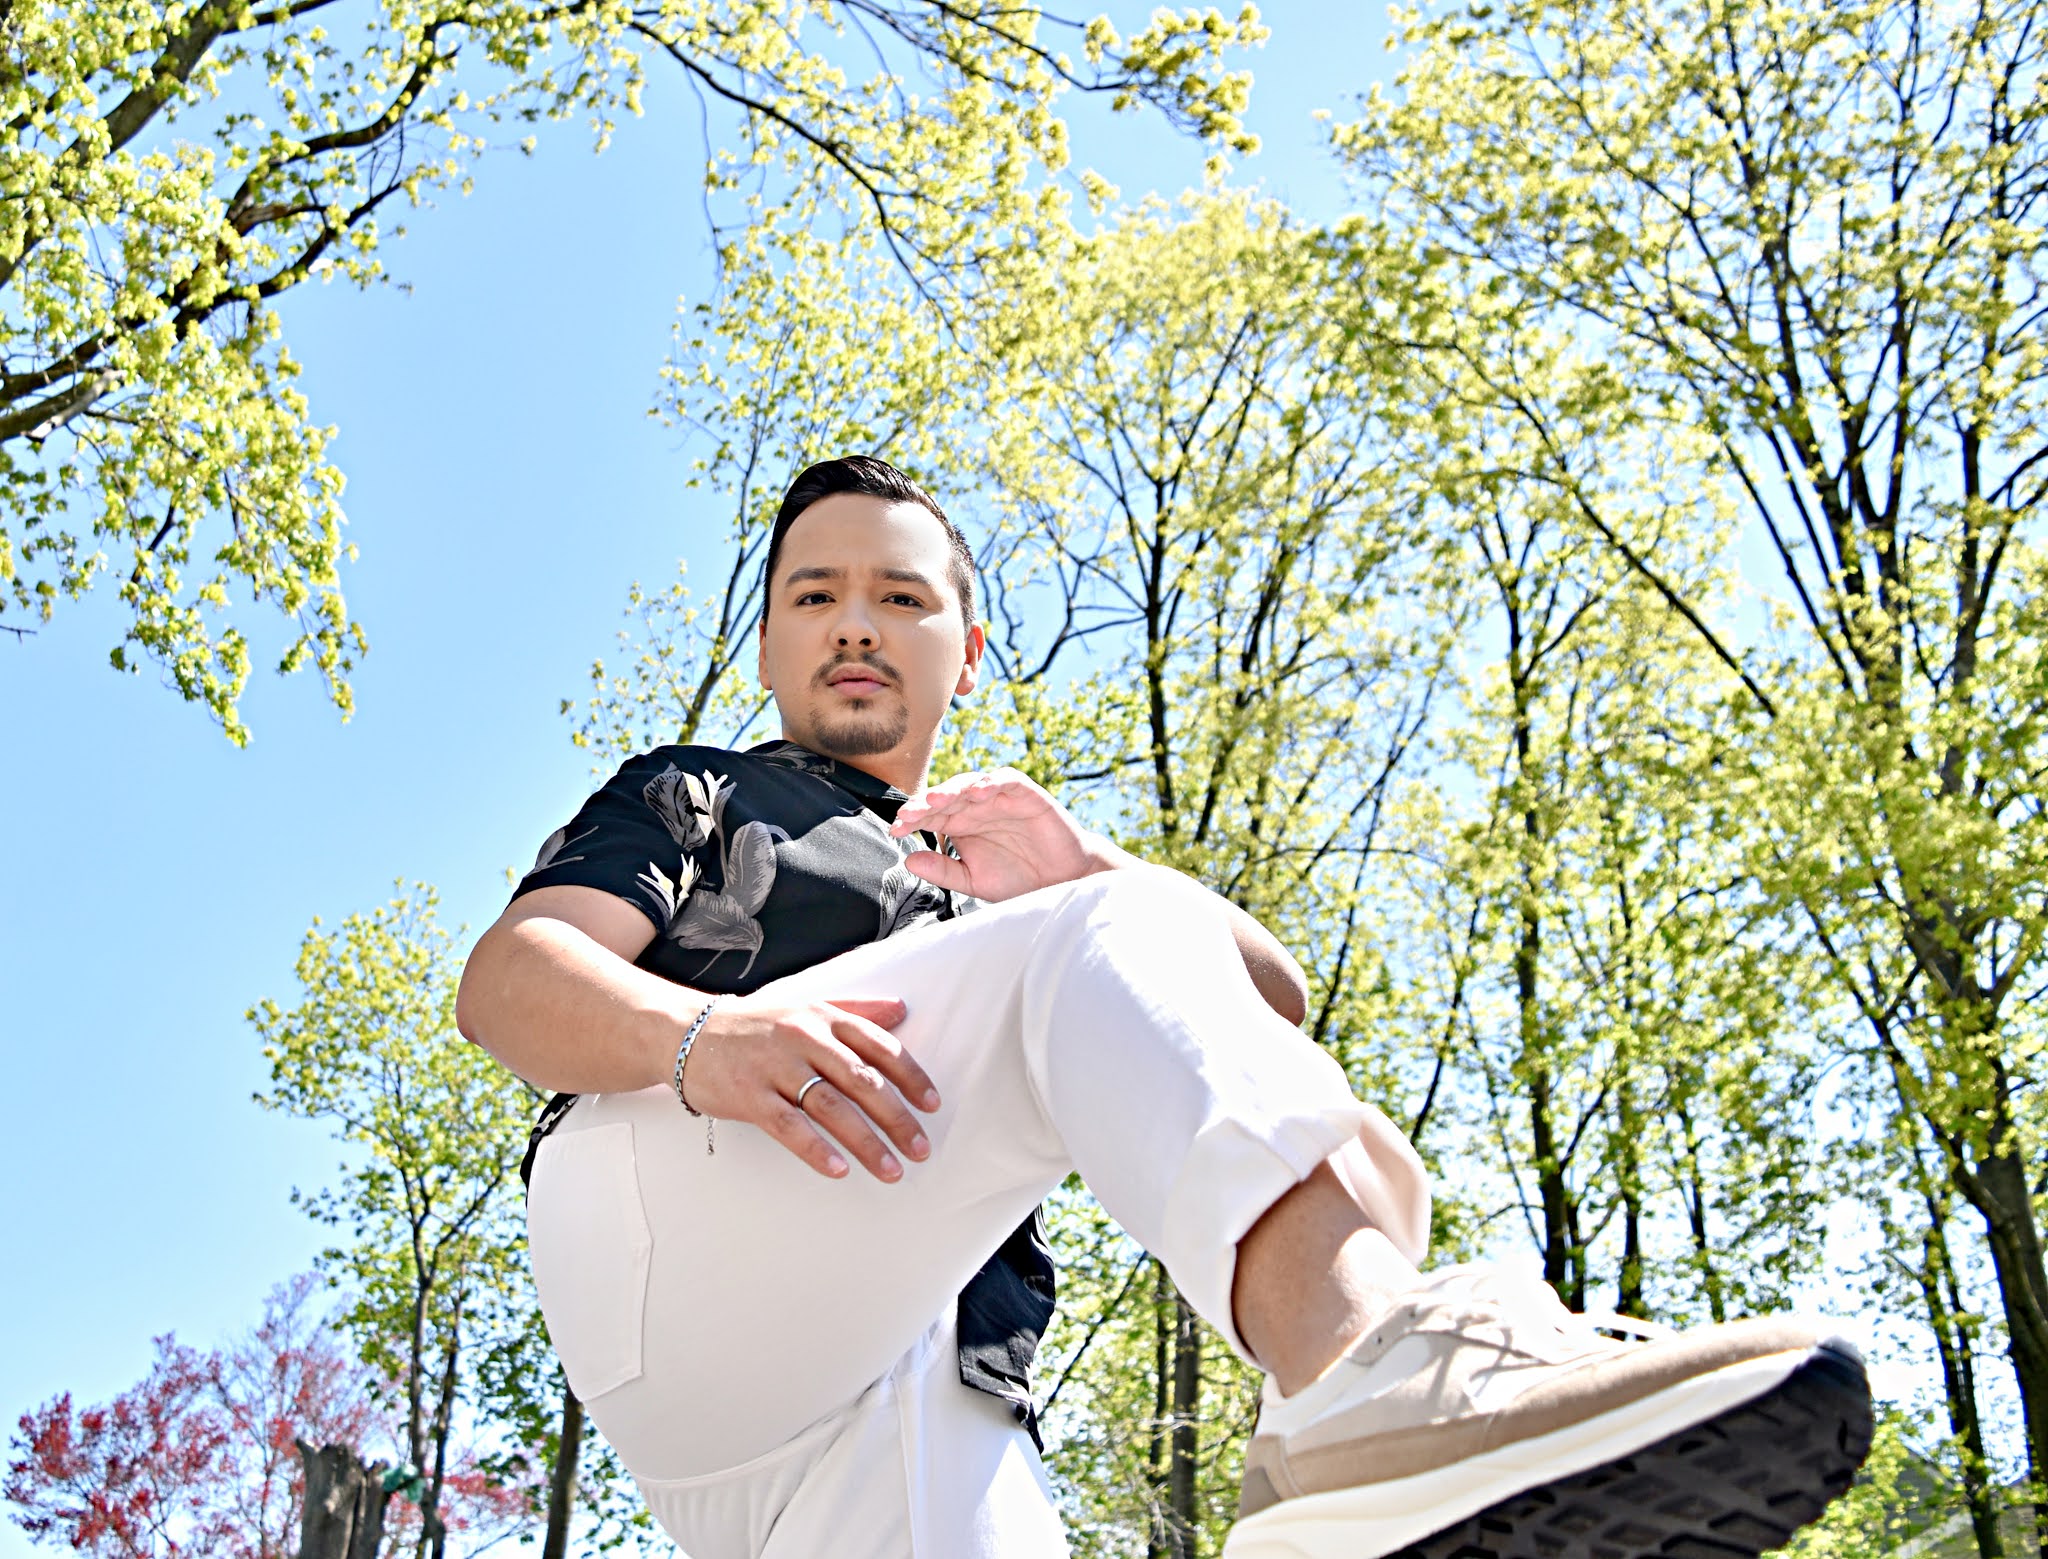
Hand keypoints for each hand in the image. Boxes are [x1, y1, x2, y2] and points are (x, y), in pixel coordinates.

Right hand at [677, 995, 940, 1181]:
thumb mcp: (808, 1007)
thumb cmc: (758, 1024)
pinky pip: (789, 1126)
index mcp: (824, 1018)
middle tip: (921, 1149)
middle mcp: (805, 1039)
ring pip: (832, 1108)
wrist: (688, 1032)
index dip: (912, 1077)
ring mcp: (776, 1067)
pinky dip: (816, 1149)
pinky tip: (839, 1170)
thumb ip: (856, 1010)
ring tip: (892, 1170)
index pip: (880, 1047)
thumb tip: (903, 1009)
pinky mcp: (749, 1096)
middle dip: (898, 1118)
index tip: (933, 1105)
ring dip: (866, 1142)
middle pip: (863, 1081)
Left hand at [890, 767, 1128, 900]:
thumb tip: (909, 860)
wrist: (1061, 882)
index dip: (911, 819)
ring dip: (952, 789)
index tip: (895, 830)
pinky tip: (977, 792)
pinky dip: (991, 781)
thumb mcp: (974, 880)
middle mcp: (976, 807)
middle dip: (924, 804)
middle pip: (945, 796)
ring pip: (971, 783)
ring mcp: (1000, 798)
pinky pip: (1007, 780)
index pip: (929, 815)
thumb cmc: (1018, 878)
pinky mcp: (1026, 794)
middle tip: (908, 815)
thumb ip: (944, 870)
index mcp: (960, 825)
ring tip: (935, 800)